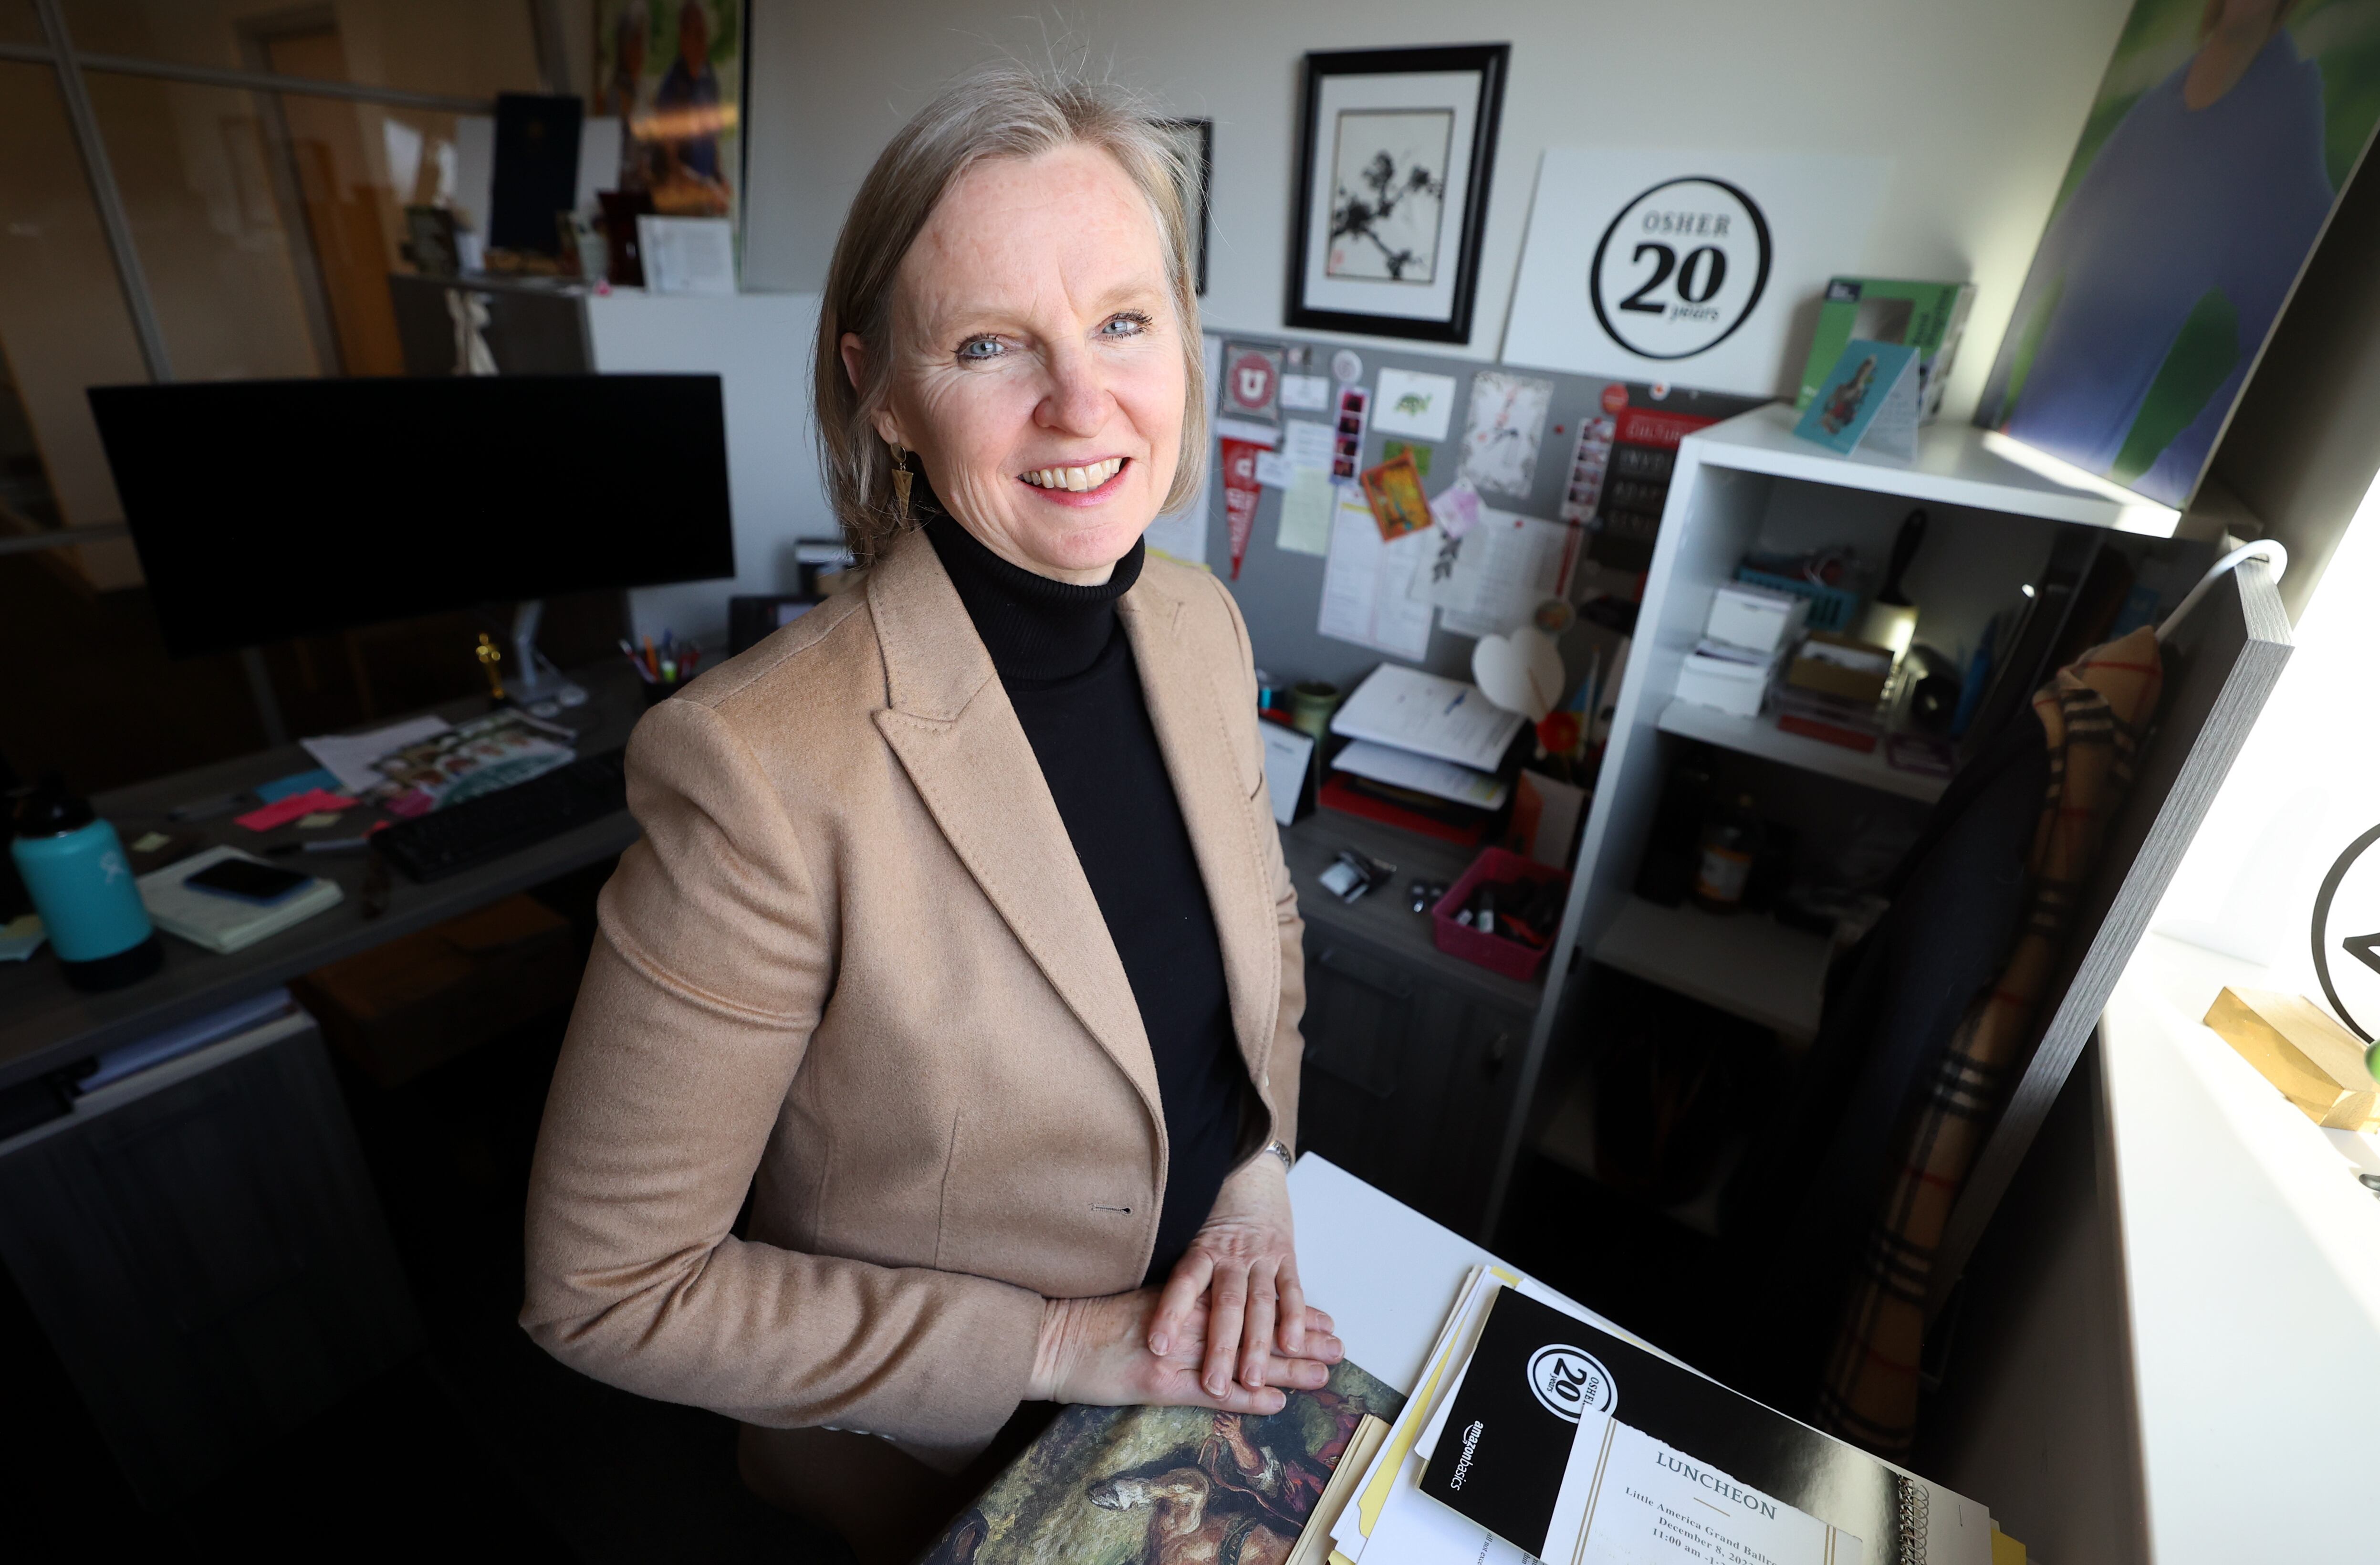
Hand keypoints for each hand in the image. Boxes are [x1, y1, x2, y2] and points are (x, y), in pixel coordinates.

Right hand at [1030, 1287, 1339, 1413]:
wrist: (1046, 1338)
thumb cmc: (1084, 1321)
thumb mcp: (1138, 1305)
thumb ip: (1176, 1307)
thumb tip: (1210, 1313)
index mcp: (1179, 1299)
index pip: (1243, 1302)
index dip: (1282, 1308)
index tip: (1316, 1313)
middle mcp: (1181, 1320)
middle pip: (1252, 1326)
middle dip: (1296, 1335)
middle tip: (1336, 1342)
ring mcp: (1170, 1351)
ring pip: (1240, 1356)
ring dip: (1285, 1365)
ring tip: (1323, 1371)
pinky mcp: (1155, 1381)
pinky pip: (1209, 1391)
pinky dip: (1244, 1396)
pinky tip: (1276, 1400)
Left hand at [1149, 1153, 1319, 1399]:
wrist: (1251, 1176)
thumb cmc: (1213, 1217)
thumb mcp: (1187, 1237)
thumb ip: (1174, 1274)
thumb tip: (1135, 1311)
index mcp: (1200, 1250)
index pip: (1183, 1283)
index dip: (1170, 1314)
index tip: (1156, 1346)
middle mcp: (1231, 1255)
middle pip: (1225, 1304)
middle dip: (1220, 1347)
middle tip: (1211, 1384)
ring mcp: (1260, 1257)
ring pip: (1260, 1304)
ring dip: (1257, 1344)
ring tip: (1252, 1380)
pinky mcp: (1286, 1257)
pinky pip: (1291, 1290)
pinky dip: (1293, 1318)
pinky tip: (1291, 1345)